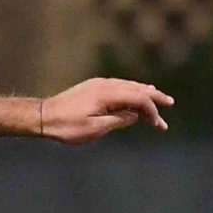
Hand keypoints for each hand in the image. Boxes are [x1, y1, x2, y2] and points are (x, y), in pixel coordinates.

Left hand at [40, 78, 172, 143]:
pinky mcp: (93, 87)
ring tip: (158, 97)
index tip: (158, 124)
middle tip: (170, 104)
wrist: (42, 116)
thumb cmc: (66, 126)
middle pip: (136, 88)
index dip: (151, 110)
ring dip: (144, 92)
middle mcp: (105, 84)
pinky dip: (131, 90)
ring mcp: (98, 84)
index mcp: (107, 94)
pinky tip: (134, 94)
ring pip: (128, 85)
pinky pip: (119, 86)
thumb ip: (118, 120)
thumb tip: (134, 115)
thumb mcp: (94, 129)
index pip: (138, 98)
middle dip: (154, 97)